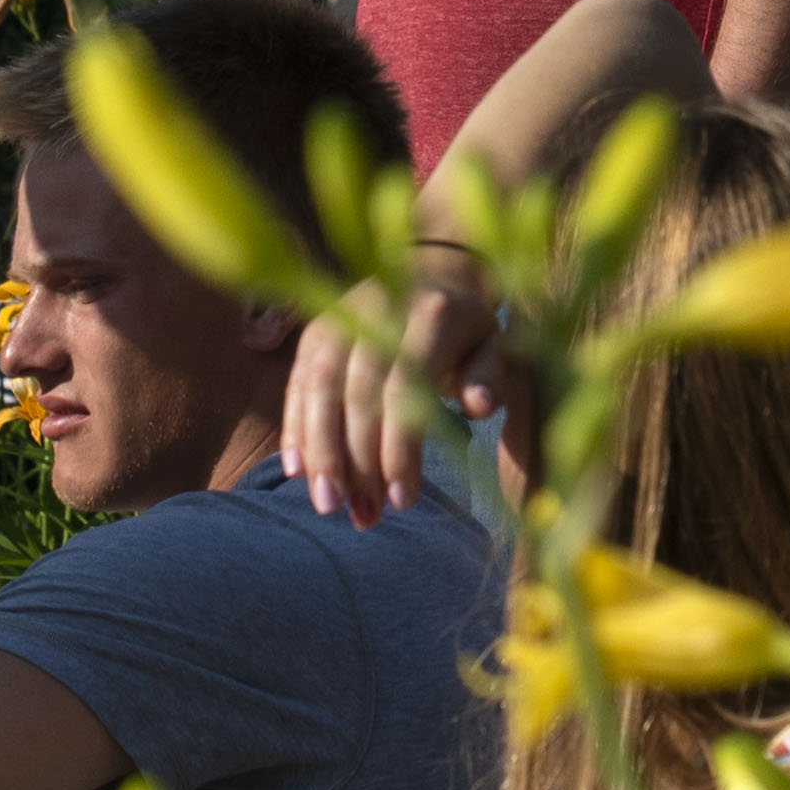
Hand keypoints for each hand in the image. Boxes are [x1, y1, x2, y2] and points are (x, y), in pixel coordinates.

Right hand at [284, 271, 535, 528]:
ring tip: (328, 504)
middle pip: (355, 389)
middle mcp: (379, 306)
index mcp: (431, 313)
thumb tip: (479, 405)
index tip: (403, 502)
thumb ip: (489, 377)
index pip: (406, 386)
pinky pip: (297, 380)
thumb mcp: (495, 349)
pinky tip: (296, 470)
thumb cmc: (470, 331)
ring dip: (319, 450)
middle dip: (355, 459)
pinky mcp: (315, 329)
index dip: (399, 447)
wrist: (435, 274)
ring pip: (318, 384)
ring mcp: (340, 315)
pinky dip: (295, 427)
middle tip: (361, 515)